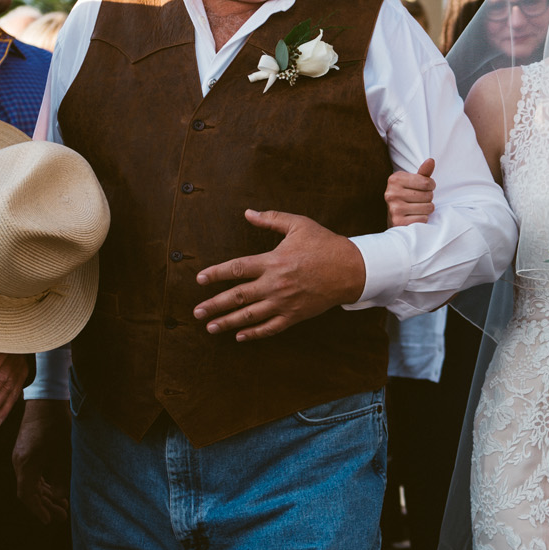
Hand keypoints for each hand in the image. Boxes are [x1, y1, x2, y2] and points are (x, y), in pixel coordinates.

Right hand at [11, 399, 68, 523]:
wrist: (47, 401)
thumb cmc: (58, 426)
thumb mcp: (64, 454)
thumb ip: (62, 478)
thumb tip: (59, 497)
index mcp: (26, 464)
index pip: (27, 495)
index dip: (38, 510)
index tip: (49, 520)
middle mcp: (19, 462)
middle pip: (29, 492)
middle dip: (46, 505)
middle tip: (63, 515)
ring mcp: (20, 457)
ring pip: (31, 484)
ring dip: (46, 495)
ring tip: (62, 505)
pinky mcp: (25, 452)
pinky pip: (32, 474)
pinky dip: (43, 484)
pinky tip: (55, 490)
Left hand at [193, 210, 366, 341]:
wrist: (351, 269)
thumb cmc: (324, 244)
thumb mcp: (298, 225)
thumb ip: (271, 218)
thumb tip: (247, 212)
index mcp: (273, 261)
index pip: (236, 269)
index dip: (216, 274)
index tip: (200, 279)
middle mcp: (275, 284)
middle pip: (237, 296)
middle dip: (214, 305)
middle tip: (197, 312)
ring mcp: (284, 302)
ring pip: (250, 316)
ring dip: (228, 322)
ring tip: (210, 327)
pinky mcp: (294, 315)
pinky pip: (270, 328)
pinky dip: (254, 334)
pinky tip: (240, 336)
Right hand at [386, 158, 435, 225]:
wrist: (394, 218)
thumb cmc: (406, 196)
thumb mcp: (413, 182)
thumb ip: (423, 173)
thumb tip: (431, 160)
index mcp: (395, 179)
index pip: (426, 182)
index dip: (431, 186)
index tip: (427, 188)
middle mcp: (392, 193)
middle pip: (428, 195)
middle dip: (429, 198)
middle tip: (420, 200)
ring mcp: (394, 208)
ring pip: (427, 207)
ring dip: (427, 209)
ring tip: (418, 208)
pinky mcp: (398, 222)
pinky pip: (423, 219)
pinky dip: (423, 219)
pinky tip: (415, 217)